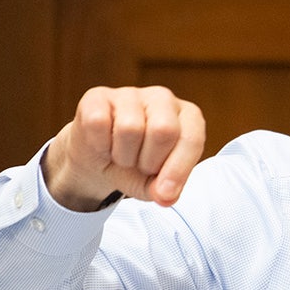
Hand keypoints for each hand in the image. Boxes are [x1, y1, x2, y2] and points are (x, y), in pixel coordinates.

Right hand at [42, 86, 205, 210]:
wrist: (99, 159)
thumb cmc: (136, 166)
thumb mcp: (155, 184)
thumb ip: (165, 190)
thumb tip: (165, 195)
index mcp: (188, 117)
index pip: (191, 139)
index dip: (178, 170)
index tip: (165, 193)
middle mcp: (163, 98)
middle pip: (163, 130)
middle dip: (148, 160)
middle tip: (140, 165)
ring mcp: (130, 94)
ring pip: (130, 128)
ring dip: (122, 155)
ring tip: (122, 155)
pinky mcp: (98, 95)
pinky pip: (99, 122)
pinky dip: (99, 144)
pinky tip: (103, 143)